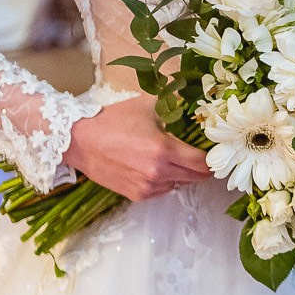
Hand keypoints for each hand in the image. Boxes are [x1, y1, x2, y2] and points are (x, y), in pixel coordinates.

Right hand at [61, 95, 211, 200]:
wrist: (80, 141)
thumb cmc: (113, 121)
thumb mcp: (147, 106)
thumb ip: (174, 104)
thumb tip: (195, 99)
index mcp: (164, 150)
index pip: (202, 163)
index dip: (211, 158)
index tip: (214, 152)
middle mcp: (158, 172)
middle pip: (195, 177)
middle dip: (201, 168)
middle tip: (201, 157)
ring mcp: (147, 187)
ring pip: (179, 184)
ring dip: (182, 174)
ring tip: (174, 159)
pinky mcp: (136, 195)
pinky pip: (162, 191)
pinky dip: (165, 181)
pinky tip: (157, 167)